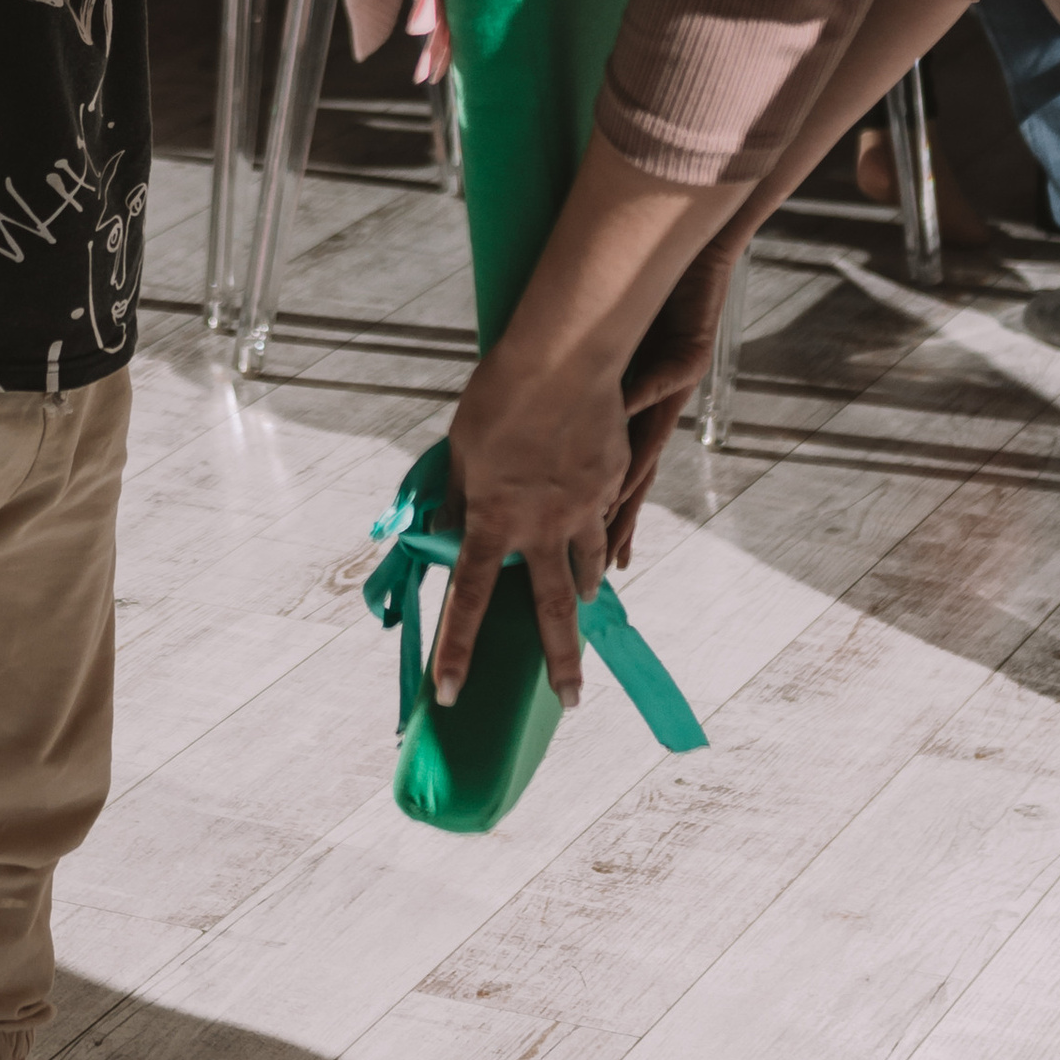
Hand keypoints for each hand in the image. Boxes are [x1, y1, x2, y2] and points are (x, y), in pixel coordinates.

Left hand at [427, 334, 633, 710]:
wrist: (564, 361)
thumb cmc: (499, 398)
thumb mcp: (462, 448)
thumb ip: (459, 493)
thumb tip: (448, 527)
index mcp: (494, 523)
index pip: (470, 602)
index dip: (457, 651)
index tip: (449, 694)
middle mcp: (542, 528)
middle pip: (553, 611)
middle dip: (562, 661)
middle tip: (570, 698)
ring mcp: (583, 509)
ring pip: (589, 566)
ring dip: (586, 589)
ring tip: (590, 600)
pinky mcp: (611, 482)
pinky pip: (604, 513)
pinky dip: (598, 521)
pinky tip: (594, 510)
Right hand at [604, 237, 744, 568]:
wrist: (700, 260)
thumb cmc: (649, 297)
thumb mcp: (607, 348)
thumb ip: (577, 380)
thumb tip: (524, 401)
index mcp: (634, 412)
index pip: (611, 474)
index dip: (597, 515)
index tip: (584, 557)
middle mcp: (656, 410)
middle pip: (634, 476)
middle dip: (617, 521)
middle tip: (603, 566)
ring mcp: (675, 388)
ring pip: (652, 443)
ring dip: (632, 480)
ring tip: (611, 515)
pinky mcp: (692, 356)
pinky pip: (663, 379)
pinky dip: (639, 395)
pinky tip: (617, 414)